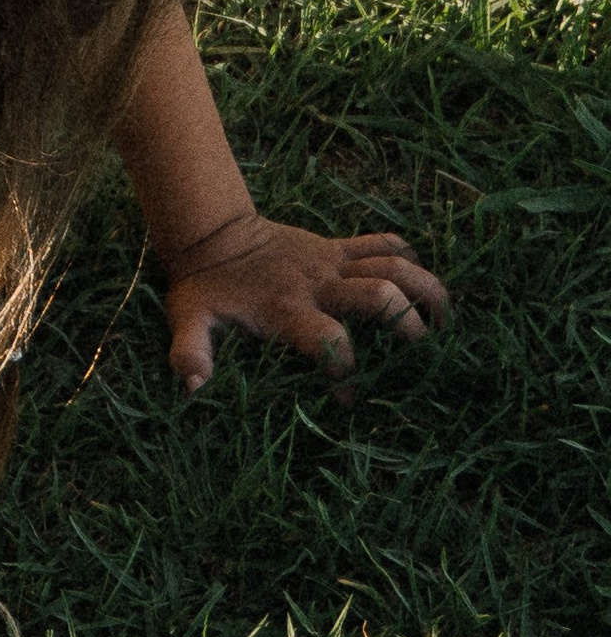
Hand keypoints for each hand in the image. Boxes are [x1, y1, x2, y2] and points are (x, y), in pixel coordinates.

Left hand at [161, 209, 450, 391]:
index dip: (345, 372)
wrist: (211, 233)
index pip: (328, 339)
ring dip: (425, 289)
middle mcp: (318, 283)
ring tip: (449, 324)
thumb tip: (193, 384)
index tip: (351, 404)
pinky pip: (384, 242)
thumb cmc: (203, 288)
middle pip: (379, 293)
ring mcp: (332, 261)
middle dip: (407, 324)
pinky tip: (425, 285)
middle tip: (425, 356)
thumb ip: (189, 350)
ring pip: (393, 263)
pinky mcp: (339, 247)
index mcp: (286, 308)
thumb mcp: (188, 319)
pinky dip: (410, 257)